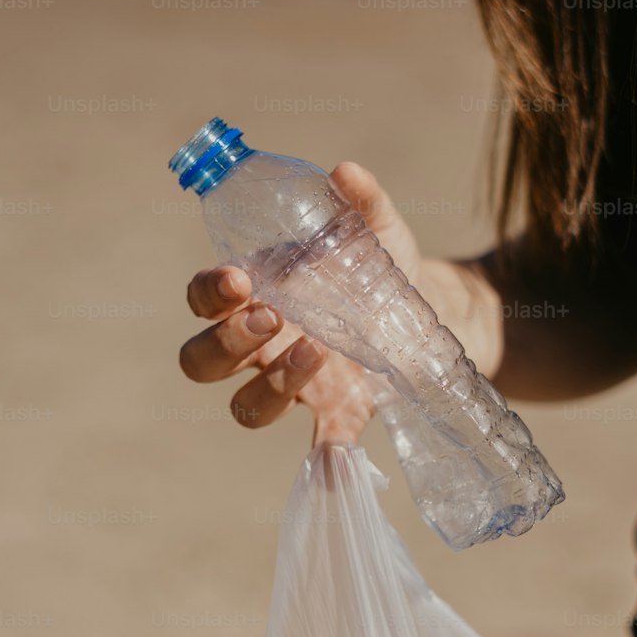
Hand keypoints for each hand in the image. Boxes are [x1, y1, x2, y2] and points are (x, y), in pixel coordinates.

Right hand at [178, 161, 421, 443]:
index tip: (240, 280)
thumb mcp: (379, 230)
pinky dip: (325, 463)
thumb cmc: (385, 266)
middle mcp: (262, 345)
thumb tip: (346, 173)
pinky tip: (335, 460)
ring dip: (271, 385)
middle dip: (225, 344)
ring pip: (246, 406)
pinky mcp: (338, 414)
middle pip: (202, 362)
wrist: (434, 311)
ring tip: (318, 353)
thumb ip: (363, 203)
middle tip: (272, 318)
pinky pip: (319, 448)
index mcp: (258, 295)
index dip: (208, 294)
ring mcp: (295, 385)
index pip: (203, 300)